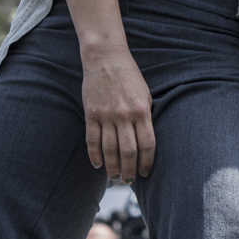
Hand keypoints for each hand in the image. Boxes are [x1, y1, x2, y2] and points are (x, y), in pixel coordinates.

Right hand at [80, 47, 153, 182]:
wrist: (105, 57)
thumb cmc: (128, 76)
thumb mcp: (145, 94)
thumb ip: (145, 117)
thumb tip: (145, 143)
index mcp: (142, 111)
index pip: (147, 144)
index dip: (147, 162)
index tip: (145, 172)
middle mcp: (124, 115)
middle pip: (129, 151)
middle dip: (129, 170)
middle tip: (129, 180)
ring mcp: (106, 115)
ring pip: (110, 150)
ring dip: (113, 167)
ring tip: (115, 177)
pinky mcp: (91, 114)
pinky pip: (92, 140)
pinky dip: (95, 156)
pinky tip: (98, 165)